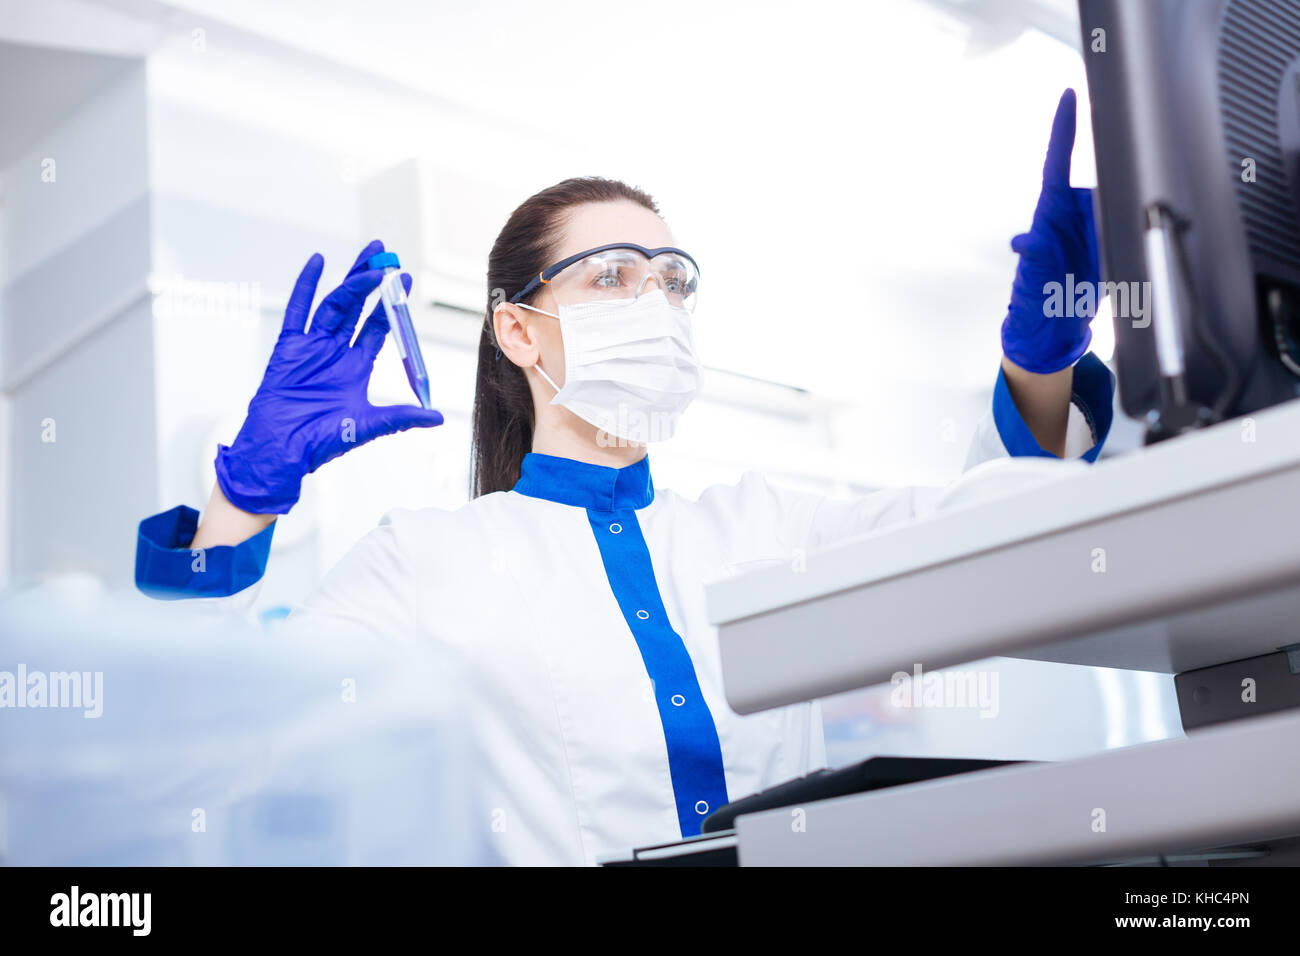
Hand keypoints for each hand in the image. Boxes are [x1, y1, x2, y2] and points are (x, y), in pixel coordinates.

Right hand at [214, 240, 443, 513]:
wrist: (282, 450)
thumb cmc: (321, 442)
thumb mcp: (369, 425)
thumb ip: (402, 417)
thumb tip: (438, 418)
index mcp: (357, 367)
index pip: (380, 327)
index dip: (392, 305)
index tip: (406, 280)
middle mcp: (336, 351)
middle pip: (358, 307)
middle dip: (373, 281)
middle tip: (387, 254)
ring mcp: (312, 346)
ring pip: (334, 303)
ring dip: (351, 279)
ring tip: (368, 256)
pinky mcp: (288, 346)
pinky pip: (297, 310)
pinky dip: (305, 285)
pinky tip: (317, 262)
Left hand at [1001, 88, 1100, 374]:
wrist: (1054, 328)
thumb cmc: (1034, 299)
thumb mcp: (1032, 279)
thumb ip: (1033, 257)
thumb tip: (1024, 242)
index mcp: (1050, 210)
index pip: (1057, 159)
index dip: (1064, 127)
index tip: (1069, 95)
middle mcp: (1072, 211)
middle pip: (1099, 179)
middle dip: (1112, 188)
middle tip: (1100, 232)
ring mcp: (1093, 224)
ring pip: (1118, 202)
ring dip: (1122, 218)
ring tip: (1103, 261)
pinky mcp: (1110, 240)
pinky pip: (1127, 227)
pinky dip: (1133, 236)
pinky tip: (1123, 257)